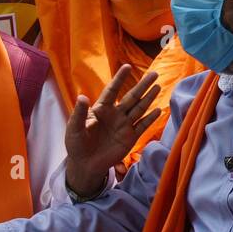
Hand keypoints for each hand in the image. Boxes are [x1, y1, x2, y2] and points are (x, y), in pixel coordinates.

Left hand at [64, 66, 161, 196]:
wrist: (85, 164)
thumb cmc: (77, 144)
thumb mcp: (74, 128)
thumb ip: (79, 113)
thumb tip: (82, 96)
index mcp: (101, 109)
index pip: (112, 90)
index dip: (120, 79)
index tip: (127, 67)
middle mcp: (115, 114)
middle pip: (132, 97)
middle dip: (143, 85)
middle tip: (154, 73)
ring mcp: (124, 125)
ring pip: (139, 109)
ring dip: (149, 98)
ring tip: (158, 87)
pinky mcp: (130, 137)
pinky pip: (142, 126)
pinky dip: (150, 118)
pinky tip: (158, 110)